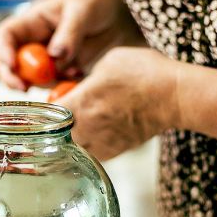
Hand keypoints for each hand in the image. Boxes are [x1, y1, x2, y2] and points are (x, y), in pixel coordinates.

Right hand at [0, 0, 140, 89]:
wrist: (126, 15)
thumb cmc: (100, 2)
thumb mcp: (83, 10)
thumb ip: (69, 32)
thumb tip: (54, 55)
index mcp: (34, 21)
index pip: (6, 36)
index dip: (2, 51)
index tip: (11, 66)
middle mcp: (37, 42)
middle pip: (12, 64)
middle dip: (13, 78)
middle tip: (24, 89)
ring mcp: (50, 60)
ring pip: (34, 79)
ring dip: (46, 83)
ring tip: (73, 73)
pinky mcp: (66, 74)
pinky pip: (56, 87)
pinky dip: (64, 87)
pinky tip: (80, 77)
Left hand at [58, 47, 180, 160]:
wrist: (174, 96)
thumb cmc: (145, 73)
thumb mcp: (108, 61)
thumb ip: (87, 76)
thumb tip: (80, 84)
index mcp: (81, 103)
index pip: (46, 114)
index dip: (42, 109)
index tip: (46, 103)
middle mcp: (88, 127)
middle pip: (56, 136)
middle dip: (55, 126)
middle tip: (60, 115)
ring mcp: (103, 142)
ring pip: (73, 149)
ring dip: (70, 139)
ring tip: (77, 126)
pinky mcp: (117, 150)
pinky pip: (93, 154)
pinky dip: (89, 146)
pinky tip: (95, 134)